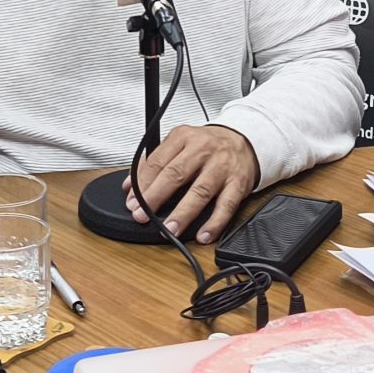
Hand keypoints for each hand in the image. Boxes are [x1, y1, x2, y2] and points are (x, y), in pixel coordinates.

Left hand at [121, 125, 260, 243]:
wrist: (243, 141)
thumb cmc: (207, 146)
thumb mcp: (180, 144)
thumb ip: (154, 162)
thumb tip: (129, 186)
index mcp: (183, 137)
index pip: (158, 161)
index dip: (142, 184)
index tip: (131, 202)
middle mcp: (203, 150)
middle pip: (176, 175)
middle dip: (156, 198)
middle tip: (142, 216)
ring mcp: (222, 167)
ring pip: (200, 191)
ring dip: (183, 213)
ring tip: (169, 229)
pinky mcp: (238, 183)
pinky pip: (227, 205)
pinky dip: (215, 223)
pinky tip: (203, 235)